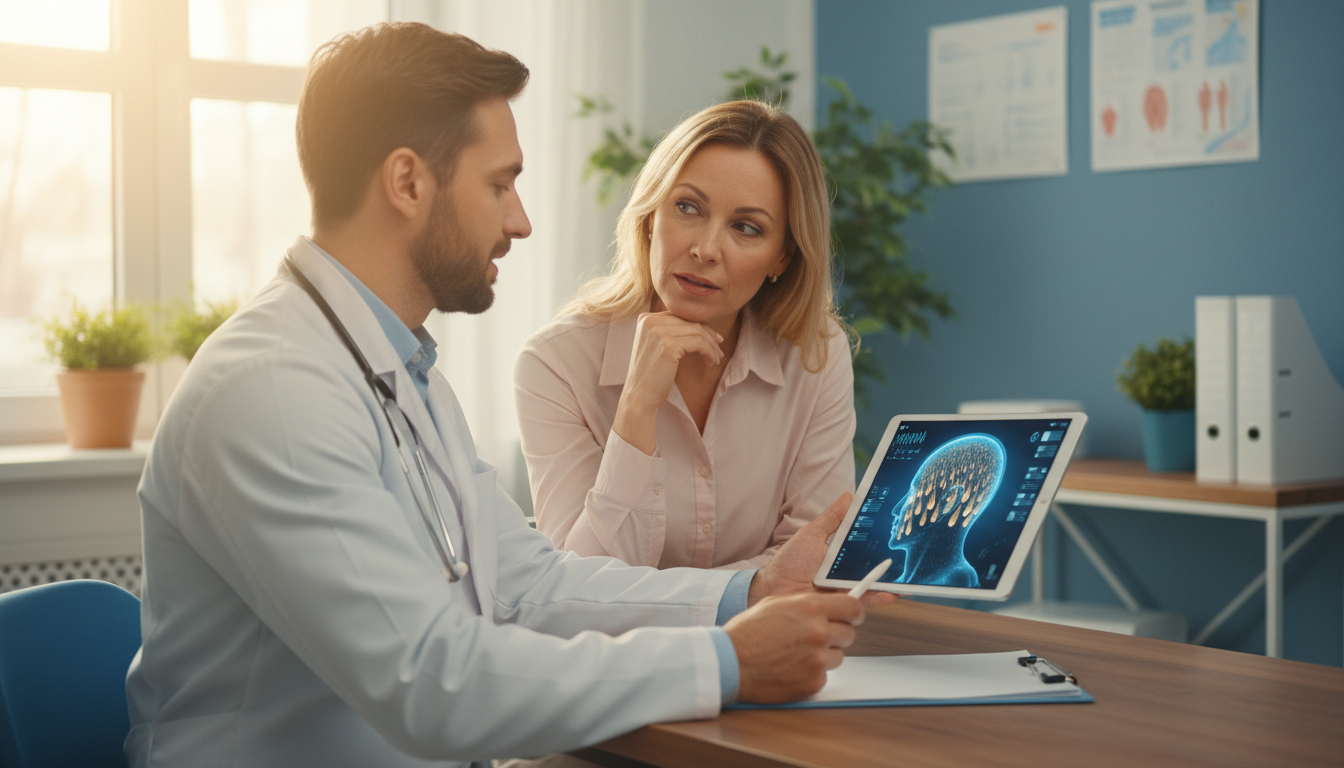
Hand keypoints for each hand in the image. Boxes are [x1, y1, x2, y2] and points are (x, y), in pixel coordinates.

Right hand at [612, 312, 722, 454]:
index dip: (699, 327)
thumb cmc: (651, 375)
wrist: (639, 397)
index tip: (714, 339)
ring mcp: (658, 332)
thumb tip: (699, 325)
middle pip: (689, 322)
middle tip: (719, 351)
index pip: (680, 316)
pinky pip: (699, 343)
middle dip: (709, 336)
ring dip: (711, 346)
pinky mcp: (668, 345)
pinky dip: (709, 352)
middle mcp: (649, 321)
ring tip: (716, 359)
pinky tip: (711, 362)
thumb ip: (669, 331)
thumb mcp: (657, 346)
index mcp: (645, 319)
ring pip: (697, 331)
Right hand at [725, 591, 860, 703]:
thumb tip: (829, 604)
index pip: (854, 608)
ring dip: (823, 655)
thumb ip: (807, 603)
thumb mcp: (776, 603)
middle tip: (815, 637)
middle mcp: (819, 632)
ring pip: (838, 656)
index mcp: (811, 608)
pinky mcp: (813, 682)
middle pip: (849, 634)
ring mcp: (817, 660)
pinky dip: (812, 673)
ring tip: (796, 653)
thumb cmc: (747, 632)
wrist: (730, 662)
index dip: (853, 613)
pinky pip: (824, 675)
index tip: (850, 617)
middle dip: (836, 634)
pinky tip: (791, 668)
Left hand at [749, 492, 898, 610]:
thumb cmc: (790, 562)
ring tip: (909, 576)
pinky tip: (893, 592)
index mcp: (842, 555)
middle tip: (910, 555)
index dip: (883, 541)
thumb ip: (832, 519)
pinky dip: (881, 597)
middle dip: (894, 562)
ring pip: (875, 584)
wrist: (774, 589)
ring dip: (892, 581)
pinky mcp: (844, 604)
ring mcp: (848, 588)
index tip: (899, 532)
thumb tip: (850, 496)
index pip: (868, 547)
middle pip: (875, 566)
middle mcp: (848, 572)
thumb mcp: (812, 535)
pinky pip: (866, 600)